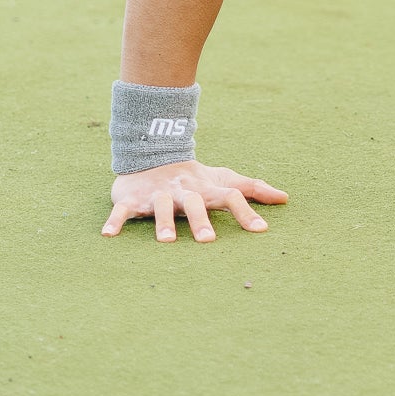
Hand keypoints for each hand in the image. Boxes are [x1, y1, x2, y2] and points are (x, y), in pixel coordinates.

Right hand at [102, 161, 287, 242]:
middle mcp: (183, 191)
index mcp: (206, 189)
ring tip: (168, 242)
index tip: (262, 230)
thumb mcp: (223, 180)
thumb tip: (285, 198)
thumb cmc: (194, 177)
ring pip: (160, 207)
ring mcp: (157, 194)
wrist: (152, 154)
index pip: (230, 197)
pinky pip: (122, 210)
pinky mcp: (132, 198)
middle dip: (201, 220)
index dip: (246, 212)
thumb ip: (253, 189)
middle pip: (194, 203)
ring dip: (163, 223)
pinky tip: (108, 235)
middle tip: (209, 241)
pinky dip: (115, 220)